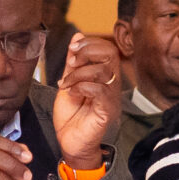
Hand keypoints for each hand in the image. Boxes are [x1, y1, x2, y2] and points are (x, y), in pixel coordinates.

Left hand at [51, 33, 123, 167]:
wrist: (70, 143)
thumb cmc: (71, 116)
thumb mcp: (68, 81)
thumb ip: (73, 61)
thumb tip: (78, 36)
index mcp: (105, 77)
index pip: (108, 48)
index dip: (90, 44)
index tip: (72, 50)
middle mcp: (112, 85)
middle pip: (111, 54)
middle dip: (87, 53)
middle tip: (72, 63)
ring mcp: (111, 98)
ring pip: (103, 71)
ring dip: (78, 74)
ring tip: (66, 84)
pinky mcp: (106, 111)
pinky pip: (100, 91)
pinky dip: (82, 87)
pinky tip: (72, 93)